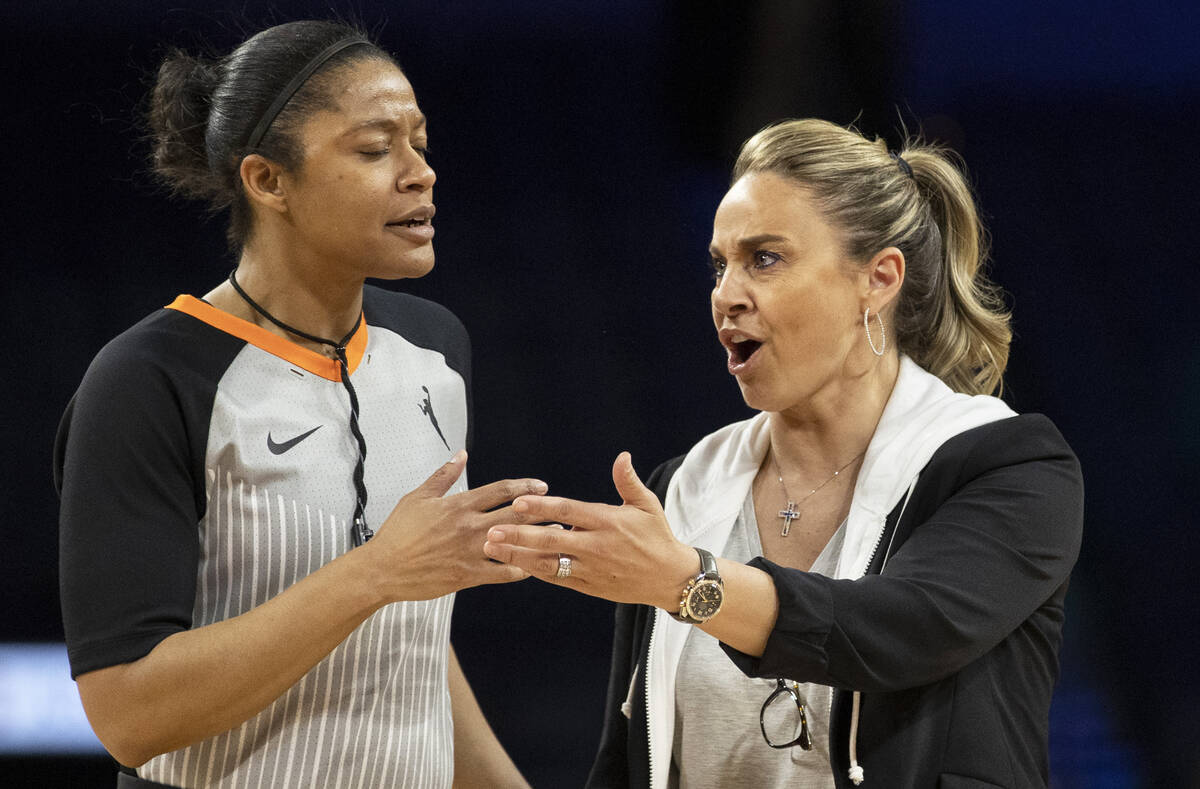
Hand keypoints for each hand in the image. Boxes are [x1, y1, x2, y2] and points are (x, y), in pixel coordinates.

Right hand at [363, 450, 545, 601]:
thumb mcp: (418, 497)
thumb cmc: (398, 533)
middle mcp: (468, 526)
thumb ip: (443, 476)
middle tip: (559, 509)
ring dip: (537, 540)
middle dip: (540, 511)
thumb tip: (461, 455)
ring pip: (512, 544)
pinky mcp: (468, 575)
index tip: (541, 486)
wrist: (383, 568)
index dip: (524, 487)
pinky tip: (534, 567)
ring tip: (557, 537)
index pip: (499, 490)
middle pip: (514, 515)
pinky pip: (501, 572)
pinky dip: (520, 569)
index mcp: (458, 505)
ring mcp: (470, 551)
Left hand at [483, 452, 697, 609]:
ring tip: (492, 548)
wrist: (670, 578)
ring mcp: (591, 569)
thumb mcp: (647, 505)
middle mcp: (596, 546)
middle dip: (519, 535)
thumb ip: (628, 482)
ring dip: (518, 555)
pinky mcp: (589, 586)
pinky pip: (558, 578)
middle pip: (552, 540)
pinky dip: (535, 571)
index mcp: (608, 522)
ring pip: (548, 563)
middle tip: (491, 531)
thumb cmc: (657, 536)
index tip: (518, 502)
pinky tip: (514, 563)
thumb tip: (622, 456)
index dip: (542, 507)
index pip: (569, 511)